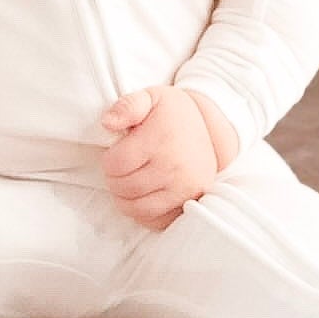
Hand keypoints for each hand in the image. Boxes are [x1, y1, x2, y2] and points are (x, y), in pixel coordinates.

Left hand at [99, 86, 220, 231]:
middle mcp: (174, 166)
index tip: (115, 153)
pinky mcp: (190, 202)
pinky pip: (156, 220)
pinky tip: (143, 196)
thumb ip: (127, 106)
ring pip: (137, 208)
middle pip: (124, 188)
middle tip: (121, 169)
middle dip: (114, 179)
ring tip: (128, 183)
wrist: (211, 128)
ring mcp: (184, 188)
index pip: (115, 164)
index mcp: (161, 139)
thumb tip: (107, 123)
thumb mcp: (151, 97)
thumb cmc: (172, 113)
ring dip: (124, 199)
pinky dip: (143, 213)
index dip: (108, 160)